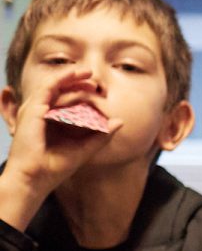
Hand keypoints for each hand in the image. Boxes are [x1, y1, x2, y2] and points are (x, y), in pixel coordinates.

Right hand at [0, 70, 121, 231]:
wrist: (34, 179)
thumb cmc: (54, 168)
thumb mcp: (84, 149)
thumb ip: (101, 135)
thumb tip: (120, 121)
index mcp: (49, 122)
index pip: (63, 100)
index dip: (79, 91)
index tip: (97, 90)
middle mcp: (39, 114)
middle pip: (58, 89)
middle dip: (76, 80)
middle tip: (95, 80)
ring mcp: (34, 110)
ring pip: (53, 85)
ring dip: (70, 76)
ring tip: (88, 72)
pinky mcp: (32, 110)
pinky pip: (48, 88)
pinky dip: (62, 79)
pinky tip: (75, 75)